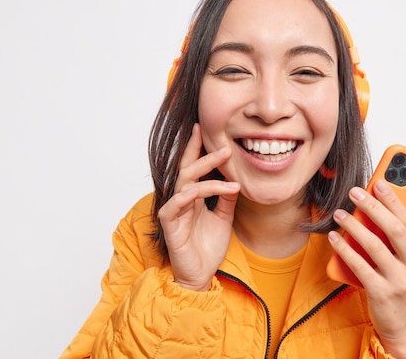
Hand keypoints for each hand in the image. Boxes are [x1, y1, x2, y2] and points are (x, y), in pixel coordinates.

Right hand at [157, 123, 239, 290]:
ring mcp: (175, 211)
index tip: (204, 129)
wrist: (201, 276)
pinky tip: (201, 191)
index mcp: (192, 197)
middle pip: (188, 170)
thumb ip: (226, 199)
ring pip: (185, 183)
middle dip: (205, 154)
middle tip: (225, 146)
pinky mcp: (170, 226)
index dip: (197, 148)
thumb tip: (235, 179)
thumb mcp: (224, 218)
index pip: (194, 168)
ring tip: (225, 162)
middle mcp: (181, 200)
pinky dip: (187, 196)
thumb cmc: (208, 248)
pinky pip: (174, 206)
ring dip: (205, 172)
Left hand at [328, 180, 405, 358]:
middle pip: (393, 230)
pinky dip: (345, 249)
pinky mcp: (380, 293)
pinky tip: (335, 238)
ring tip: (340, 213)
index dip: (395, 200)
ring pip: (374, 246)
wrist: (402, 325)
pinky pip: (359, 266)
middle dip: (373, 207)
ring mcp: (399, 281)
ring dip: (354, 226)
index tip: (379, 182)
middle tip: (355, 192)